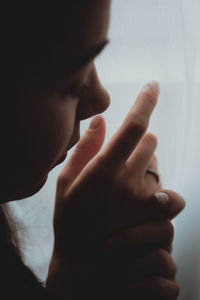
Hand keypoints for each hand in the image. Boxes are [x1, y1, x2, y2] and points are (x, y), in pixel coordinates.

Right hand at [46, 82, 184, 298]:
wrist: (86, 262)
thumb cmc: (71, 220)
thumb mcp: (66, 183)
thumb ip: (85, 149)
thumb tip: (100, 120)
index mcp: (104, 169)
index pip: (133, 125)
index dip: (146, 101)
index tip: (153, 86)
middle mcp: (129, 180)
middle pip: (150, 141)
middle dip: (139, 141)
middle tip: (122, 157)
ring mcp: (145, 200)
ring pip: (158, 166)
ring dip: (147, 166)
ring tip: (127, 185)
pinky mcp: (155, 217)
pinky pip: (171, 194)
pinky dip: (160, 190)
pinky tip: (146, 198)